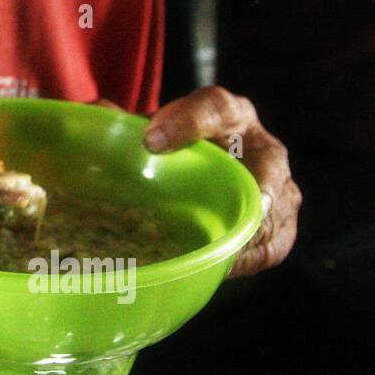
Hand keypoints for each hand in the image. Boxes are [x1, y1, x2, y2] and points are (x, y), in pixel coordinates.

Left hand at [138, 87, 299, 277]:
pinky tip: (222, 267)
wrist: (198, 165)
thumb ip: (120, 124)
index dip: (188, 122)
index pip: (216, 107)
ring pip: (277, 208)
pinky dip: (250, 258)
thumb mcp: (148, 130)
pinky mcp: (280, 218)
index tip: (151, 141)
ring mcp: (276, 183)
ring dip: (251, 233)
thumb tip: (95, 115)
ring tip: (218, 253)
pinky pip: (275, 243)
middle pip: (269, 162)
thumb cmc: (170, 146)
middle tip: (229, 214)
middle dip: (254, 188)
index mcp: (225, 113)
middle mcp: (258, 144)